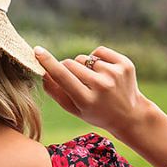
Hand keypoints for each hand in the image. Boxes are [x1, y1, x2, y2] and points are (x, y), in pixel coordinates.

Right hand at [34, 44, 151, 138]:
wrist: (129, 115)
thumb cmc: (96, 113)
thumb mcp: (75, 110)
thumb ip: (56, 93)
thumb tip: (43, 73)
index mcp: (87, 100)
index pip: (63, 76)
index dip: (48, 63)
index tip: (37, 52)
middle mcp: (102, 86)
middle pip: (71, 64)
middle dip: (67, 69)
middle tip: (77, 83)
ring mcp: (114, 73)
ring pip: (84, 58)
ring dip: (84, 67)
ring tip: (94, 82)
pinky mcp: (124, 63)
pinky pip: (98, 51)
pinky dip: (96, 59)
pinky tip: (102, 73)